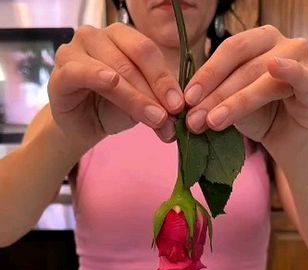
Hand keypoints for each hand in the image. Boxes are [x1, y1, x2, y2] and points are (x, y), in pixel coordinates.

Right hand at [48, 24, 183, 152]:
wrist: (81, 126)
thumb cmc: (110, 109)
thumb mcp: (140, 107)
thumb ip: (157, 106)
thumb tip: (175, 120)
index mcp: (120, 37)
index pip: (147, 51)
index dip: (165, 78)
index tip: (179, 105)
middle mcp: (96, 36)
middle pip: (132, 58)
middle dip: (153, 91)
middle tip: (168, 116)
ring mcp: (75, 50)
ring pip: (112, 68)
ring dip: (134, 96)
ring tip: (152, 118)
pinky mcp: (60, 72)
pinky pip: (80, 72)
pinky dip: (96, 76)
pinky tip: (110, 82)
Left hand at [184, 25, 307, 165]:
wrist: (285, 141)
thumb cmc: (259, 116)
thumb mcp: (232, 103)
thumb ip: (216, 96)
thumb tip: (188, 105)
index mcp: (262, 40)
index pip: (231, 50)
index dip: (207, 73)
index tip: (187, 98)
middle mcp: (286, 44)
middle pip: (245, 66)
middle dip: (216, 95)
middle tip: (194, 118)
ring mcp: (305, 63)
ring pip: (264, 79)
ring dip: (235, 102)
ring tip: (213, 122)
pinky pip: (301, 78)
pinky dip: (289, 71)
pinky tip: (274, 67)